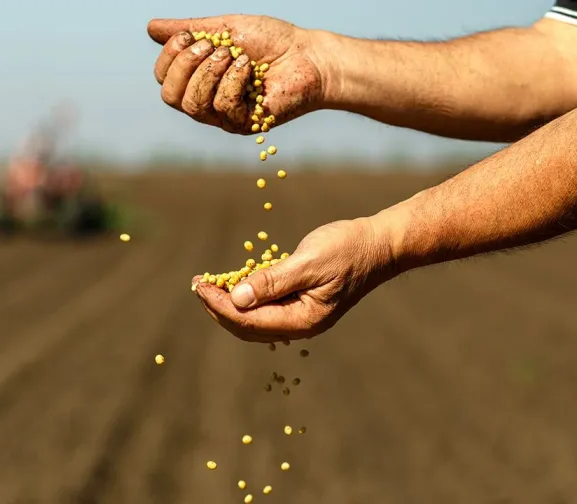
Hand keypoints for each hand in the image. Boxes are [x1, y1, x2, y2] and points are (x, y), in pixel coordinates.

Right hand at [147, 15, 326, 132]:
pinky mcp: (244, 124)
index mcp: (199, 79)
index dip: (169, 56)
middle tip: (212, 46)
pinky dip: (232, 81)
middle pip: (170, 96)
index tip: (190, 36)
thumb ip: (190, 29)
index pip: (164, 78)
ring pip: (192, 105)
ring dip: (209, 73)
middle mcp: (207, 101)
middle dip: (185, 65)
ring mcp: (224, 115)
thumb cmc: (272, 41)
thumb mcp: (225, 28)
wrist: (308, 55)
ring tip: (234, 55)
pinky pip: (222, 107)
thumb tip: (151, 28)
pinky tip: (249, 69)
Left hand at [191, 218, 394, 341]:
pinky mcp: (302, 303)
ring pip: (255, 319)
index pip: (249, 321)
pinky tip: (233, 282)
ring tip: (208, 285)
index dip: (219, 305)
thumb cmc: (348, 249)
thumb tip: (237, 299)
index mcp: (303, 320)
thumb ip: (273, 281)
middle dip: (219, 307)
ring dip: (229, 303)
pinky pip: (267, 307)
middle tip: (197, 285)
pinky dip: (247, 296)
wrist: (379, 245)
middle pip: (248, 326)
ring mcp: (301, 316)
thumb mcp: (309, 262)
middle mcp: (300, 325)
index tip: (199, 287)